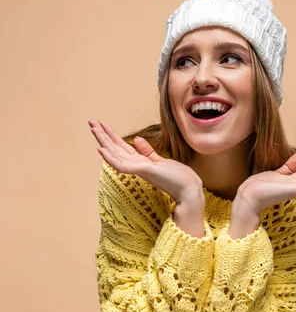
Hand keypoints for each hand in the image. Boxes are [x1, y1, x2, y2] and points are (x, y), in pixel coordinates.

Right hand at [88, 120, 203, 204]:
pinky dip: (110, 158)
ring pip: (115, 154)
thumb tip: (135, 139)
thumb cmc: (178, 178)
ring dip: (103, 141)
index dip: (112, 136)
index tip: (102, 125)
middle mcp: (136, 166)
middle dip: (103, 135)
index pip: (122, 147)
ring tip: (93, 128)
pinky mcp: (142, 171)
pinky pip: (121, 165)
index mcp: (140, 162)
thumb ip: (146, 151)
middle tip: (91, 122)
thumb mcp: (160, 160)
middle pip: (115, 148)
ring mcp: (138, 169)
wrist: (189, 189)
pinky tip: (101, 149)